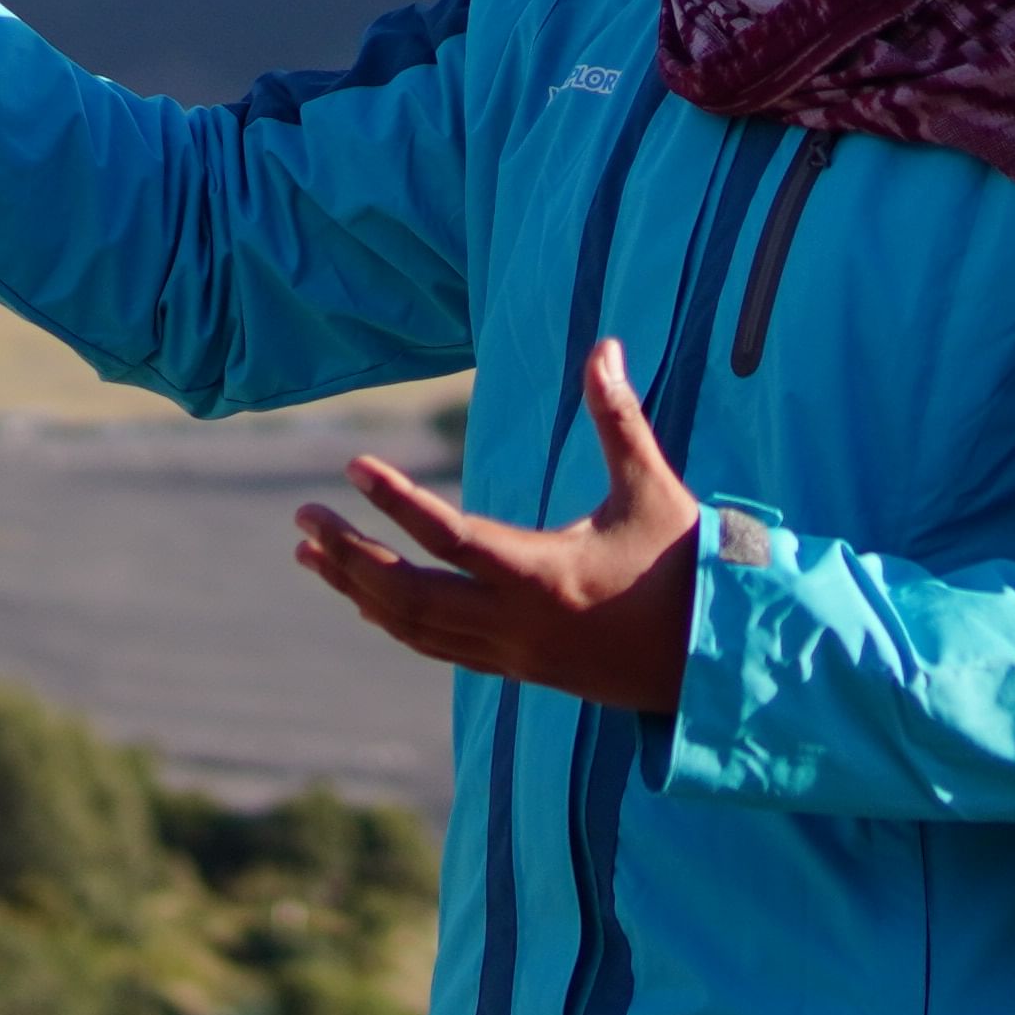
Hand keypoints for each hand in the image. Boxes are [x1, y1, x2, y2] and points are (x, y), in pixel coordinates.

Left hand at [295, 339, 700, 713]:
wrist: (712, 661)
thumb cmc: (683, 566)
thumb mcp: (650, 487)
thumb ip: (619, 418)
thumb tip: (604, 346)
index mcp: (542, 574)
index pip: (450, 537)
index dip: (397, 502)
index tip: (353, 466)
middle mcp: (514, 621)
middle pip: (408, 594)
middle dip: (350, 555)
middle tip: (302, 517)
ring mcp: (510, 652)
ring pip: (412, 627)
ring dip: (357, 590)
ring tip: (311, 553)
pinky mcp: (515, 668)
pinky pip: (436, 646)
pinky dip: (392, 619)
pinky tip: (364, 596)